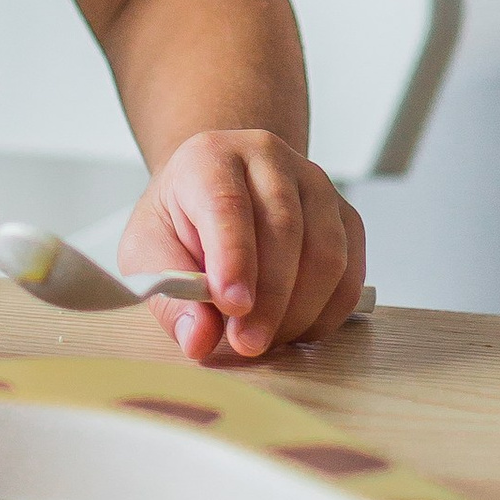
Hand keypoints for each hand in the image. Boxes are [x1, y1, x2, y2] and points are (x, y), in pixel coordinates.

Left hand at [122, 132, 363, 362]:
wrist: (218, 191)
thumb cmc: (181, 221)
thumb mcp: (149, 251)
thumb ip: (168, 296)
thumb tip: (197, 339)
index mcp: (210, 157)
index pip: (227, 202)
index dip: (234, 257)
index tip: (232, 307)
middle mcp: (268, 159)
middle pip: (283, 227)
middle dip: (269, 298)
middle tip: (247, 343)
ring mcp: (314, 183)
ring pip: (325, 251)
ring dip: (300, 309)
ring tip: (266, 338)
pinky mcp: (345, 216)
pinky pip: (350, 270)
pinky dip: (327, 311)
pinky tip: (297, 328)